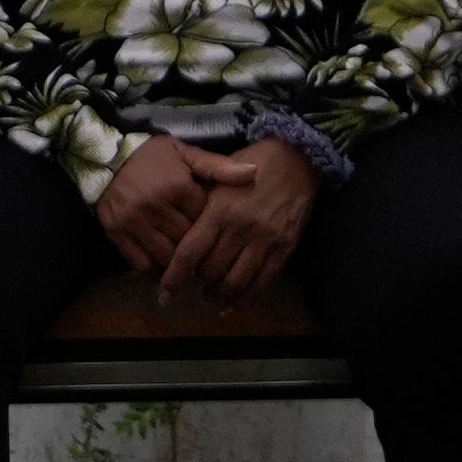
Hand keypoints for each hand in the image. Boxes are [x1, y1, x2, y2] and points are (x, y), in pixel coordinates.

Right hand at [92, 131, 229, 287]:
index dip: (212, 225)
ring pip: (166, 257)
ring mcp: (134, 222)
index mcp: (177, 187)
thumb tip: (254, 172)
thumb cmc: (152, 156)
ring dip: (178, 261)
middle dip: (198, 246)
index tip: (215, 226)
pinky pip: (141, 263)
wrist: (106, 155)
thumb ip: (219, 167)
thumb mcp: (186, 154)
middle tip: (204, 249)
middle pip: (188, 242)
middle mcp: (155, 207)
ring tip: (186, 259)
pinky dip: (154, 267)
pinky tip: (162, 261)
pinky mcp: (116, 233)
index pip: (205, 220)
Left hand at [167, 140, 318, 303]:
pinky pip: (264, 281)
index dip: (174, 277)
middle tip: (195, 282)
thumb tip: (179, 235)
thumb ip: (200, 206)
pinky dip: (247, 298)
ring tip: (212, 296)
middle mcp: (240, 228)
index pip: (189, 253)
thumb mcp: (218, 177)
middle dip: (199, 282)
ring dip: (220, 294)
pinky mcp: (285, 247)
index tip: (164, 294)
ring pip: (236, 281)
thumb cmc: (251, 165)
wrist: (296, 158)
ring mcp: (264, 239)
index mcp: (218, 210)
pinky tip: (236, 303)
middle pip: (211, 271)